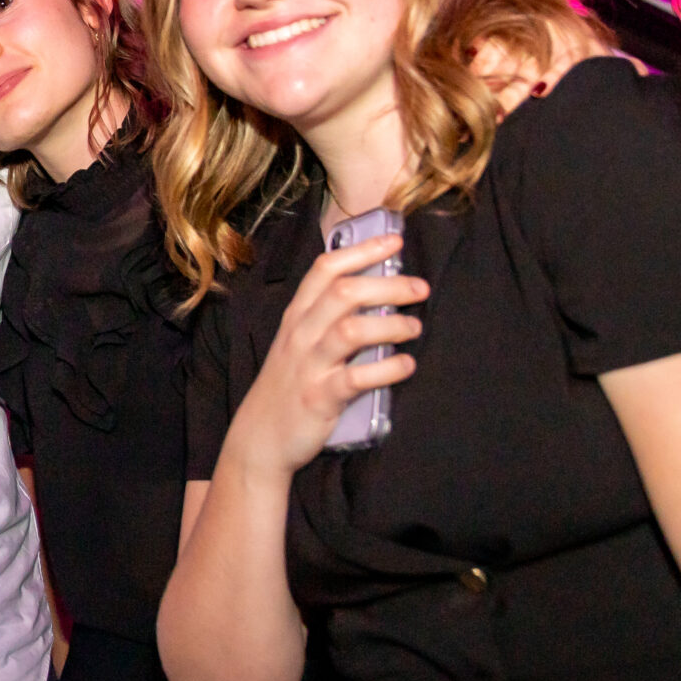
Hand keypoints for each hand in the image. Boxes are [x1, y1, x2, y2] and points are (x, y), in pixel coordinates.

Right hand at [226, 233, 427, 477]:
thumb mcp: (298, 345)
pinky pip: (356, 378)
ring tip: (414, 328)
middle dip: (388, 284)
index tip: (395, 241)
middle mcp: (301, 335)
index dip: (362, 250)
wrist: (261, 438)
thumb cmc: (288, 387)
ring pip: (350, 330)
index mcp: (297, 317)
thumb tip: (380, 296)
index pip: (325, 269)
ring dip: (391, 325)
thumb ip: (328, 320)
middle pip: (344, 292)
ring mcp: (309, 366)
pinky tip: (405, 365)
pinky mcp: (319, 397)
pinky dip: (387, 369)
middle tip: (420, 289)